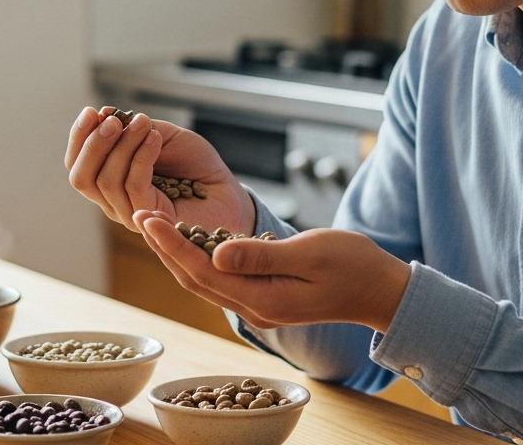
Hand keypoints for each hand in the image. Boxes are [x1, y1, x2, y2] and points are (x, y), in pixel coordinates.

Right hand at [64, 107, 254, 233]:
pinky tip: (155, 139)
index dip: (79, 138)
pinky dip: (141, 157)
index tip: (91, 112)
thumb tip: (102, 114)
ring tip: (144, 124)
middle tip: (114, 121)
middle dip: (93, 144)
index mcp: (110, 180)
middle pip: (81, 178)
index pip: (77, 164)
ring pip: (106, 181)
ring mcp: (131, 213)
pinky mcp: (152, 220)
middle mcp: (114, 201)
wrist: (227, 190)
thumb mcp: (160, 135)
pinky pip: (134, 186)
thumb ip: (132, 128)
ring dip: (122, 146)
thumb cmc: (194, 165)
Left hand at [132, 210, 411, 331]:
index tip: (147, 217)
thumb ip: (261, 255)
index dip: (171, 244)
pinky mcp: (265, 297)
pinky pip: (221, 280)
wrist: (383, 290)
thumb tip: (216, 251)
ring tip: (154, 224)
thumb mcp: (309, 252)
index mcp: (263, 299)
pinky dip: (199, 258)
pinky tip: (189, 238)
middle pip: (195, 279)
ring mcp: (259, 306)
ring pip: (205, 281)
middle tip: (139, 214)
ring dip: (178, 254)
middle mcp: (254, 309)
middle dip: (165, 248)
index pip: (203, 271)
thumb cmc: (354, 265)